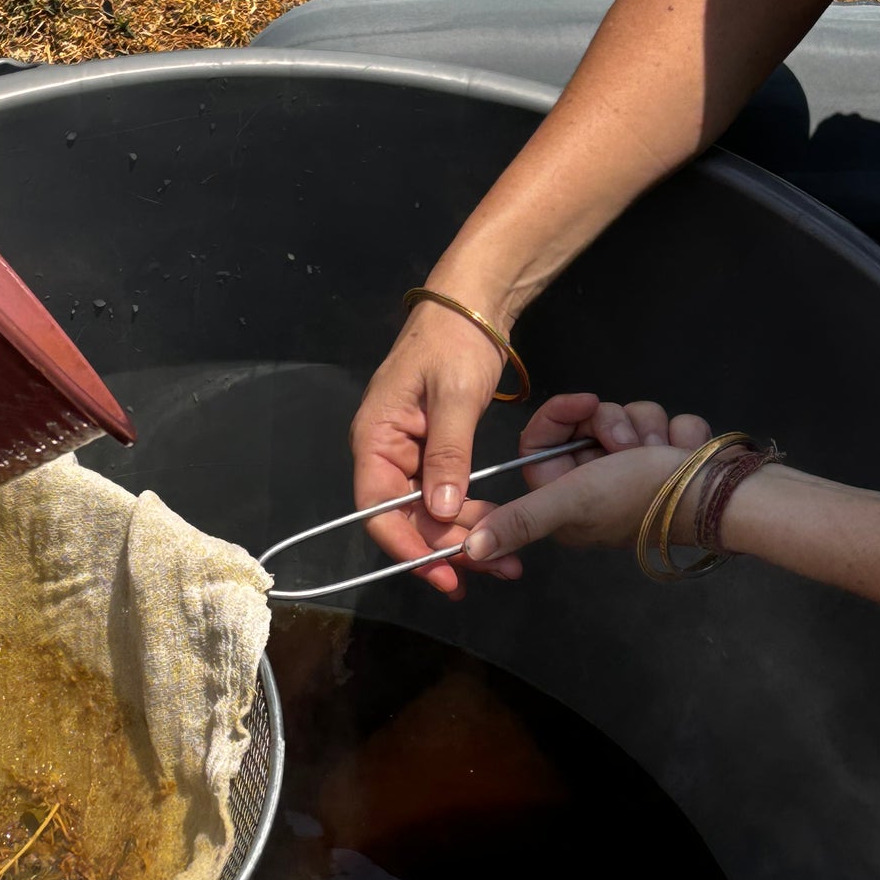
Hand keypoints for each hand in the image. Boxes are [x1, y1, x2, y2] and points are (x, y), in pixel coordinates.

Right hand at [350, 300, 509, 596]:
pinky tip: (493, 530)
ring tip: (505, 562)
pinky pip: (443, 496)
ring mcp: (408, 454)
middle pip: (404, 518)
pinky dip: (467, 515)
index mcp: (374, 438)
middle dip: (444, 549)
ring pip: (427, 512)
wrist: (472, 306)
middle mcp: (384, 452)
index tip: (443, 572)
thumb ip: (447, 455)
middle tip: (492, 570)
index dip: (407, 546)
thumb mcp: (453, 396)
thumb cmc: (454, 341)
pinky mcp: (432, 453)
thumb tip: (441, 512)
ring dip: (462, 538)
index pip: (377, 509)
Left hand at [463, 393, 712, 562]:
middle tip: (626, 446)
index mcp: (565, 502)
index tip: (585, 404)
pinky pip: (661, 421)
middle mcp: (596, 486)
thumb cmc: (644, 496)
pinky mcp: (669, 457)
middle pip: (586, 424)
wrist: (724, 493)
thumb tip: (471, 550)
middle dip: (612, 423)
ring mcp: (635, 470)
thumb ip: (521, 520)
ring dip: (647, 427)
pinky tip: (682, 452)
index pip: (542, 441)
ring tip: (660, 453)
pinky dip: (676, 432)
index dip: (560, 417)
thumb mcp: (572, 502)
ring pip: (625, 416)